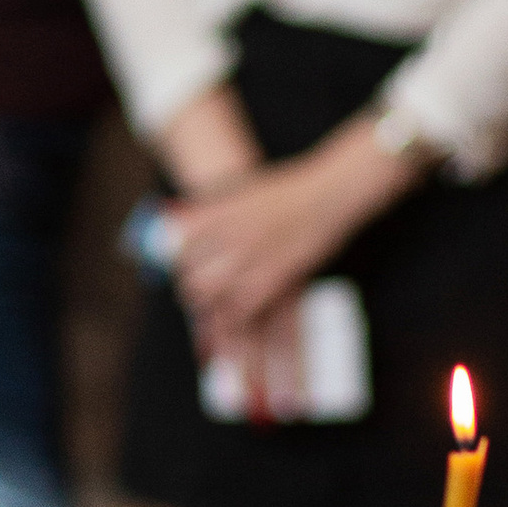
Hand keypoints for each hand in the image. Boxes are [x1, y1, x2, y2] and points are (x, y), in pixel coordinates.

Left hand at [162, 113, 418, 351]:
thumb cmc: (289, 191)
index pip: (179, 243)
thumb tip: (181, 221)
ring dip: (210, 303)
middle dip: (191, 285)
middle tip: (198, 291)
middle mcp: (228, 233)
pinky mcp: (274, 275)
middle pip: (191, 272)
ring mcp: (251, 255)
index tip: (186, 266)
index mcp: (218, 210)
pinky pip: (241, 305)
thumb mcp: (242, 192)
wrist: (328, 193)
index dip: (179, 259)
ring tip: (215, 307)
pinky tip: (239, 315)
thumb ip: (213, 209)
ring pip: (211, 292)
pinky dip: (235, 315)